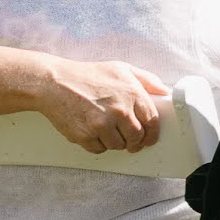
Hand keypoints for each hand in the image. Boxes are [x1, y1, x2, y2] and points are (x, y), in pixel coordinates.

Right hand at [40, 56, 173, 154]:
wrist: (54, 83)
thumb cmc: (88, 75)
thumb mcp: (122, 69)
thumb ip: (147, 80)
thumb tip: (164, 91)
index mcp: (132, 94)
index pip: (152, 122)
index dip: (152, 133)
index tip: (149, 138)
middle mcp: (119, 111)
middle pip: (136, 138)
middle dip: (134, 141)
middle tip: (129, 139)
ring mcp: (101, 125)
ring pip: (118, 146)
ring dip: (115, 141)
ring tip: (106, 128)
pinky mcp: (85, 135)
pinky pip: (99, 149)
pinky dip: (98, 144)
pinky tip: (93, 130)